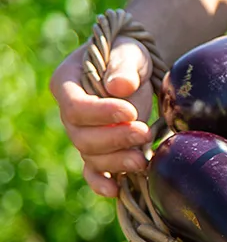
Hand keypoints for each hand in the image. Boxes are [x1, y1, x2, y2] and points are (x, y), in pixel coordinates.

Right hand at [50, 37, 154, 196]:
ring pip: (92, 157)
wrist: (137, 69)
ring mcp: (84, 134)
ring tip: (143, 159)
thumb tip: (120, 87)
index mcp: (66, 84)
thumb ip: (124, 66)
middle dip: (115, 139)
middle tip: (144, 133)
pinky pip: (95, 171)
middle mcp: (69, 114)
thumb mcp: (128, 51)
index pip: (76, 107)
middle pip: (83, 137)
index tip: (130, 111)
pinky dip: (103, 182)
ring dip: (118, 161)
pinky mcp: (101, 150)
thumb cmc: (128, 54)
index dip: (101, 114)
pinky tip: (116, 191)